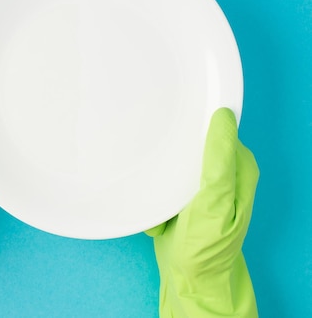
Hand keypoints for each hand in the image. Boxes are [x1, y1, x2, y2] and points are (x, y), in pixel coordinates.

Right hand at [146, 108, 259, 316]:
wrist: (187, 279)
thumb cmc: (205, 247)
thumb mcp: (214, 203)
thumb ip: (219, 162)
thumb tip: (222, 119)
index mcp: (238, 170)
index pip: (221, 129)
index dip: (200, 120)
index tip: (176, 115)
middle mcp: (223, 175)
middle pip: (194, 142)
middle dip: (172, 154)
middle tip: (162, 163)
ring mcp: (202, 186)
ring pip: (175, 160)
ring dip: (160, 175)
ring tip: (161, 195)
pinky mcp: (183, 196)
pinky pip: (163, 179)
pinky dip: (156, 192)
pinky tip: (158, 208)